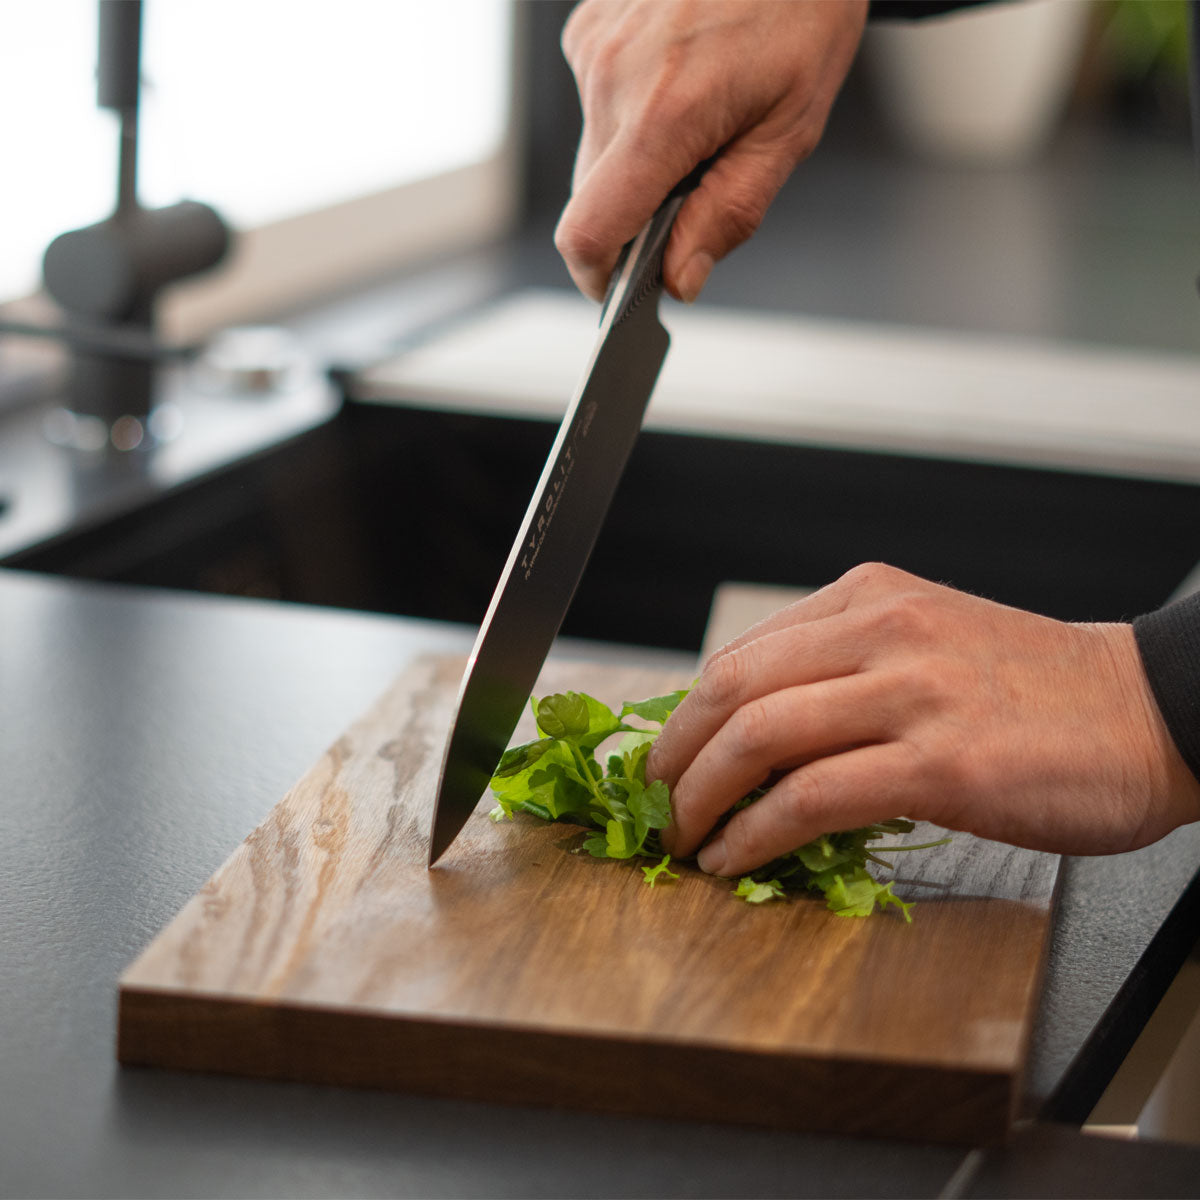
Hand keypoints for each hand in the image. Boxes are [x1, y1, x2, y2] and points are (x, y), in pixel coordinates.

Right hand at [555, 0, 867, 302]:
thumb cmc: (803, 8)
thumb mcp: (790, 127)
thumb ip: (729, 212)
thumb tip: (681, 277)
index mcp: (664, 115)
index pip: (589, 232)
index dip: (599, 278)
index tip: (620, 290)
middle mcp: (612, 80)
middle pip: (593, 199)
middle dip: (636, 214)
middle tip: (699, 183)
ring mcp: (593, 48)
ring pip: (597, 152)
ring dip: (638, 159)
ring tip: (700, 110)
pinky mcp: (587, 28)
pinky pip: (598, 102)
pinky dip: (632, 112)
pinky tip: (680, 75)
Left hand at [649, 563, 1199, 875]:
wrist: (1153, 711)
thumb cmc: (1038, 692)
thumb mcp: (928, 644)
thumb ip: (845, 672)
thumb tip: (756, 736)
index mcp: (869, 598)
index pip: (739, 655)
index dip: (683, 717)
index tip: (665, 760)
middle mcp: (881, 630)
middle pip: (729, 689)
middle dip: (672, 757)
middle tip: (653, 803)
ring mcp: (910, 692)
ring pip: (757, 737)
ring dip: (699, 798)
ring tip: (682, 838)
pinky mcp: (940, 762)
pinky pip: (812, 797)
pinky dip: (755, 833)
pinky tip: (736, 857)